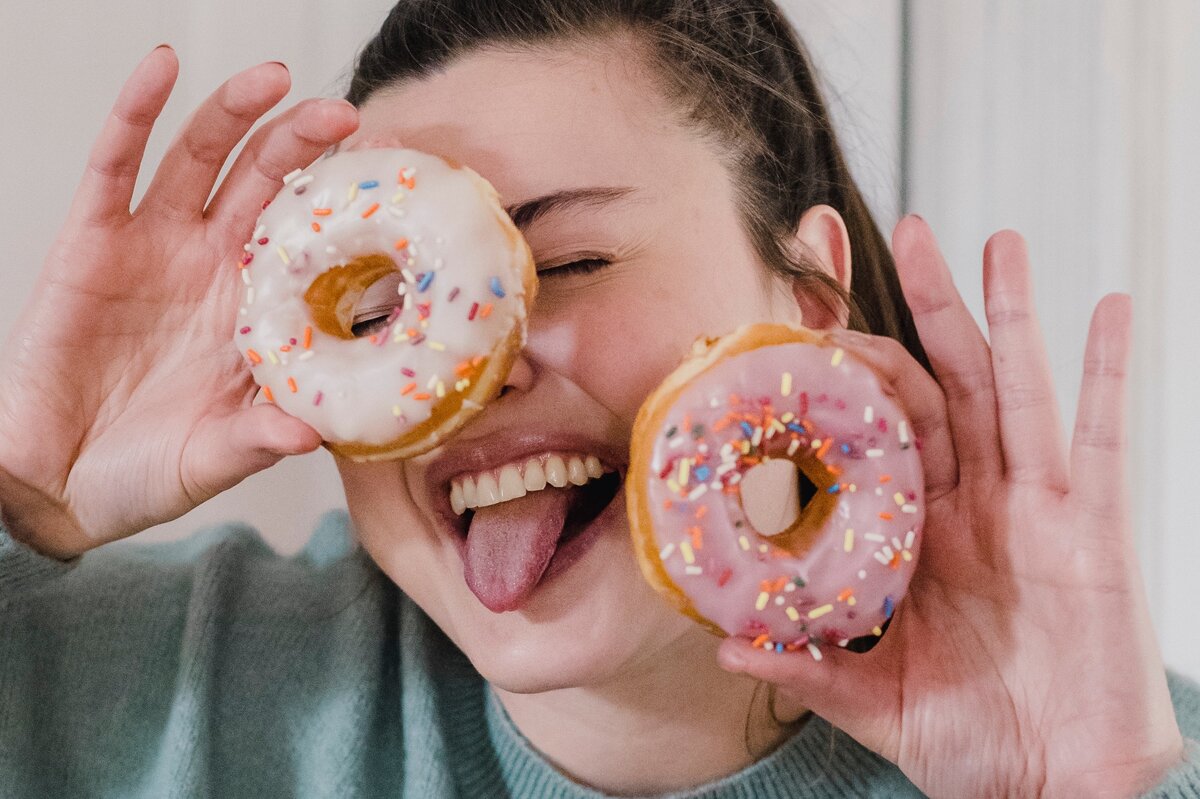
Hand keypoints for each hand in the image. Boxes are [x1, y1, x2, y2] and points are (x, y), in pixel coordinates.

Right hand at [0, 46, 358, 557]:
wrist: (54, 486)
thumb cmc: (145, 474)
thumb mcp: (213, 459)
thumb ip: (259, 439)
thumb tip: (315, 433)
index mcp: (257, 314)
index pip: (310, 246)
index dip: (344, 212)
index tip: (390, 187)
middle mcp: (213, 270)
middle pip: (266, 186)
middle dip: (304, 146)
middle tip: (347, 116)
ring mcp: (156, 249)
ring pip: (202, 160)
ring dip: (238, 114)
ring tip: (278, 78)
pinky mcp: (91, 241)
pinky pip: (114, 165)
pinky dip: (136, 111)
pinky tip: (164, 67)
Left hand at [718, 216, 1183, 797]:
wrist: (1055, 788)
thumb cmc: (972, 738)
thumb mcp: (876, 699)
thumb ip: (810, 667)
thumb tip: (728, 646)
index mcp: (917, 531)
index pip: (881, 428)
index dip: (852, 372)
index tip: (811, 317)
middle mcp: (975, 505)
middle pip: (948, 384)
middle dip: (928, 309)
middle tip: (905, 230)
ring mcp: (1036, 510)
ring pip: (1017, 392)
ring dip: (1007, 314)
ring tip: (996, 240)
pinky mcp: (1092, 532)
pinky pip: (1103, 441)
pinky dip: (1107, 376)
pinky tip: (1107, 310)